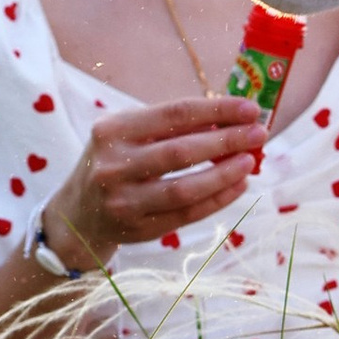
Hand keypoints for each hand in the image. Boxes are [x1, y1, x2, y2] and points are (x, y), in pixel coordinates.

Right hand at [42, 96, 267, 259]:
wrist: (77, 215)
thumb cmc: (115, 163)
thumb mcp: (130, 135)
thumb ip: (172, 126)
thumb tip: (230, 118)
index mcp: (113, 130)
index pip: (174, 114)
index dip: (217, 110)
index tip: (250, 108)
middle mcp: (114, 165)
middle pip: (182, 151)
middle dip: (228, 140)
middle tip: (260, 133)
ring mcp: (125, 201)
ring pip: (186, 188)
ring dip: (225, 174)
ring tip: (251, 161)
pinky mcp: (137, 230)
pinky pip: (187, 214)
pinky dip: (218, 200)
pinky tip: (238, 186)